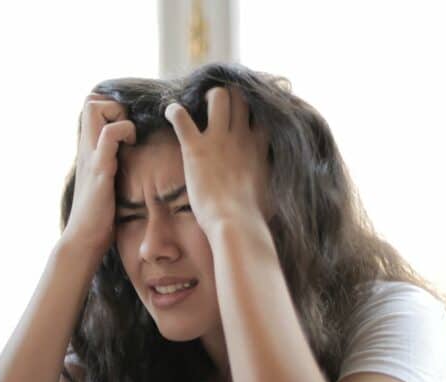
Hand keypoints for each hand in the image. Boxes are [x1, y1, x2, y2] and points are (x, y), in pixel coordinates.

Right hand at [61, 94, 135, 256]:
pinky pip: (109, 135)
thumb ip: (110, 167)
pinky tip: (131, 147)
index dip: (111, 107)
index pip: (90, 107)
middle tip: (128, 129)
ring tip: (129, 137)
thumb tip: (129, 161)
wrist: (83, 240)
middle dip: (114, 105)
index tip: (127, 126)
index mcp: (88, 151)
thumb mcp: (104, 183)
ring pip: (94, 109)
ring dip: (118, 115)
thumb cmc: (98, 217)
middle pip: (90, 101)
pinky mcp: (99, 169)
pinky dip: (124, 131)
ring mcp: (91, 156)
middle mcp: (85, 148)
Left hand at [164, 86, 269, 236]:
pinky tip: (170, 112)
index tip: (246, 113)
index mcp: (259, 147)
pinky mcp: (195, 148)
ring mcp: (218, 139)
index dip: (254, 108)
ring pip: (218, 96)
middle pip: (241, 97)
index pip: (262, 113)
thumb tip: (275, 188)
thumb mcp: (272, 193)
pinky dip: (173, 111)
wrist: (235, 223)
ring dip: (207, 97)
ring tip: (199, 105)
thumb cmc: (254, 216)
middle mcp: (241, 136)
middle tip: (219, 106)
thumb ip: (270, 180)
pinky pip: (181, 117)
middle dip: (230, 96)